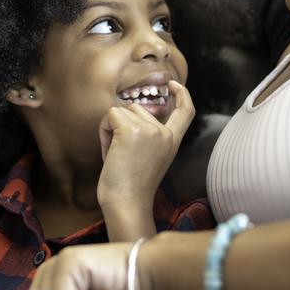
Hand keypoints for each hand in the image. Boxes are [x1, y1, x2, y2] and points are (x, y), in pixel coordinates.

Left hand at [97, 79, 194, 235]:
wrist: (127, 204)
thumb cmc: (132, 188)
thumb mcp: (151, 160)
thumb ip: (150, 138)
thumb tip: (132, 114)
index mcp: (172, 142)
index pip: (186, 111)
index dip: (181, 94)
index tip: (173, 85)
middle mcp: (164, 133)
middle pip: (138, 109)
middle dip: (122, 125)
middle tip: (120, 154)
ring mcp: (150, 130)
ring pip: (122, 111)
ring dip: (111, 130)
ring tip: (114, 155)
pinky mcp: (131, 129)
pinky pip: (110, 115)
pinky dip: (103, 131)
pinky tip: (108, 151)